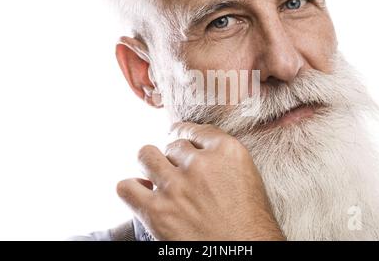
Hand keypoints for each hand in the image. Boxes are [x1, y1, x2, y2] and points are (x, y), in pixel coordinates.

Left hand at [117, 122, 284, 240]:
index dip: (187, 135)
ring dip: (151, 165)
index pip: (196, 130)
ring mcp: (176, 186)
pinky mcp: (157, 212)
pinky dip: (131, 189)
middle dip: (174, 158)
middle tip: (179, 173)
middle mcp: (200, 164)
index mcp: (227, 152)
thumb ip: (223, 160)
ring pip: (146, 155)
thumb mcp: (248, 179)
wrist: (245, 257)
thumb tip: (199, 153)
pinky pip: (126, 187)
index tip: (182, 139)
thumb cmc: (252, 226)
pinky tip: (141, 194)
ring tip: (156, 177)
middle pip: (173, 145)